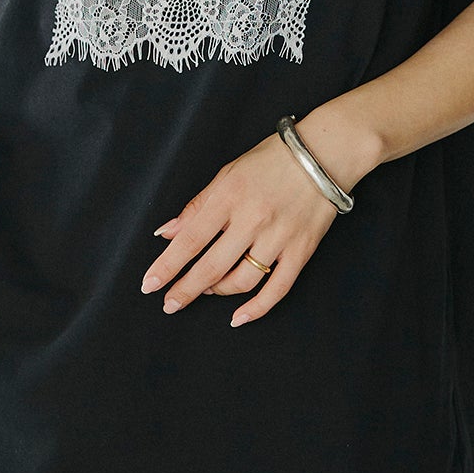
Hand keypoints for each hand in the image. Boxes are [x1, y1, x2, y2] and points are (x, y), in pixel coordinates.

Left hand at [139, 127, 345, 326]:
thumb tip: (166, 233)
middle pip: (212, 266)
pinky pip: (277, 288)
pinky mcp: (301, 250)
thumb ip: (197, 206)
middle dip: (186, 289)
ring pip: (242, 280)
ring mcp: (279, 237)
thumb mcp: (227, 174)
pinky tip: (238, 318)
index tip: (150, 284)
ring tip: (205, 290)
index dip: (168, 265)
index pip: (191, 239)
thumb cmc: (271, 161)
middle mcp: (253, 219)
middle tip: (169, 304)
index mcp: (230, 197)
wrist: (324, 154)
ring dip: (218, 291)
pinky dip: (257, 308)